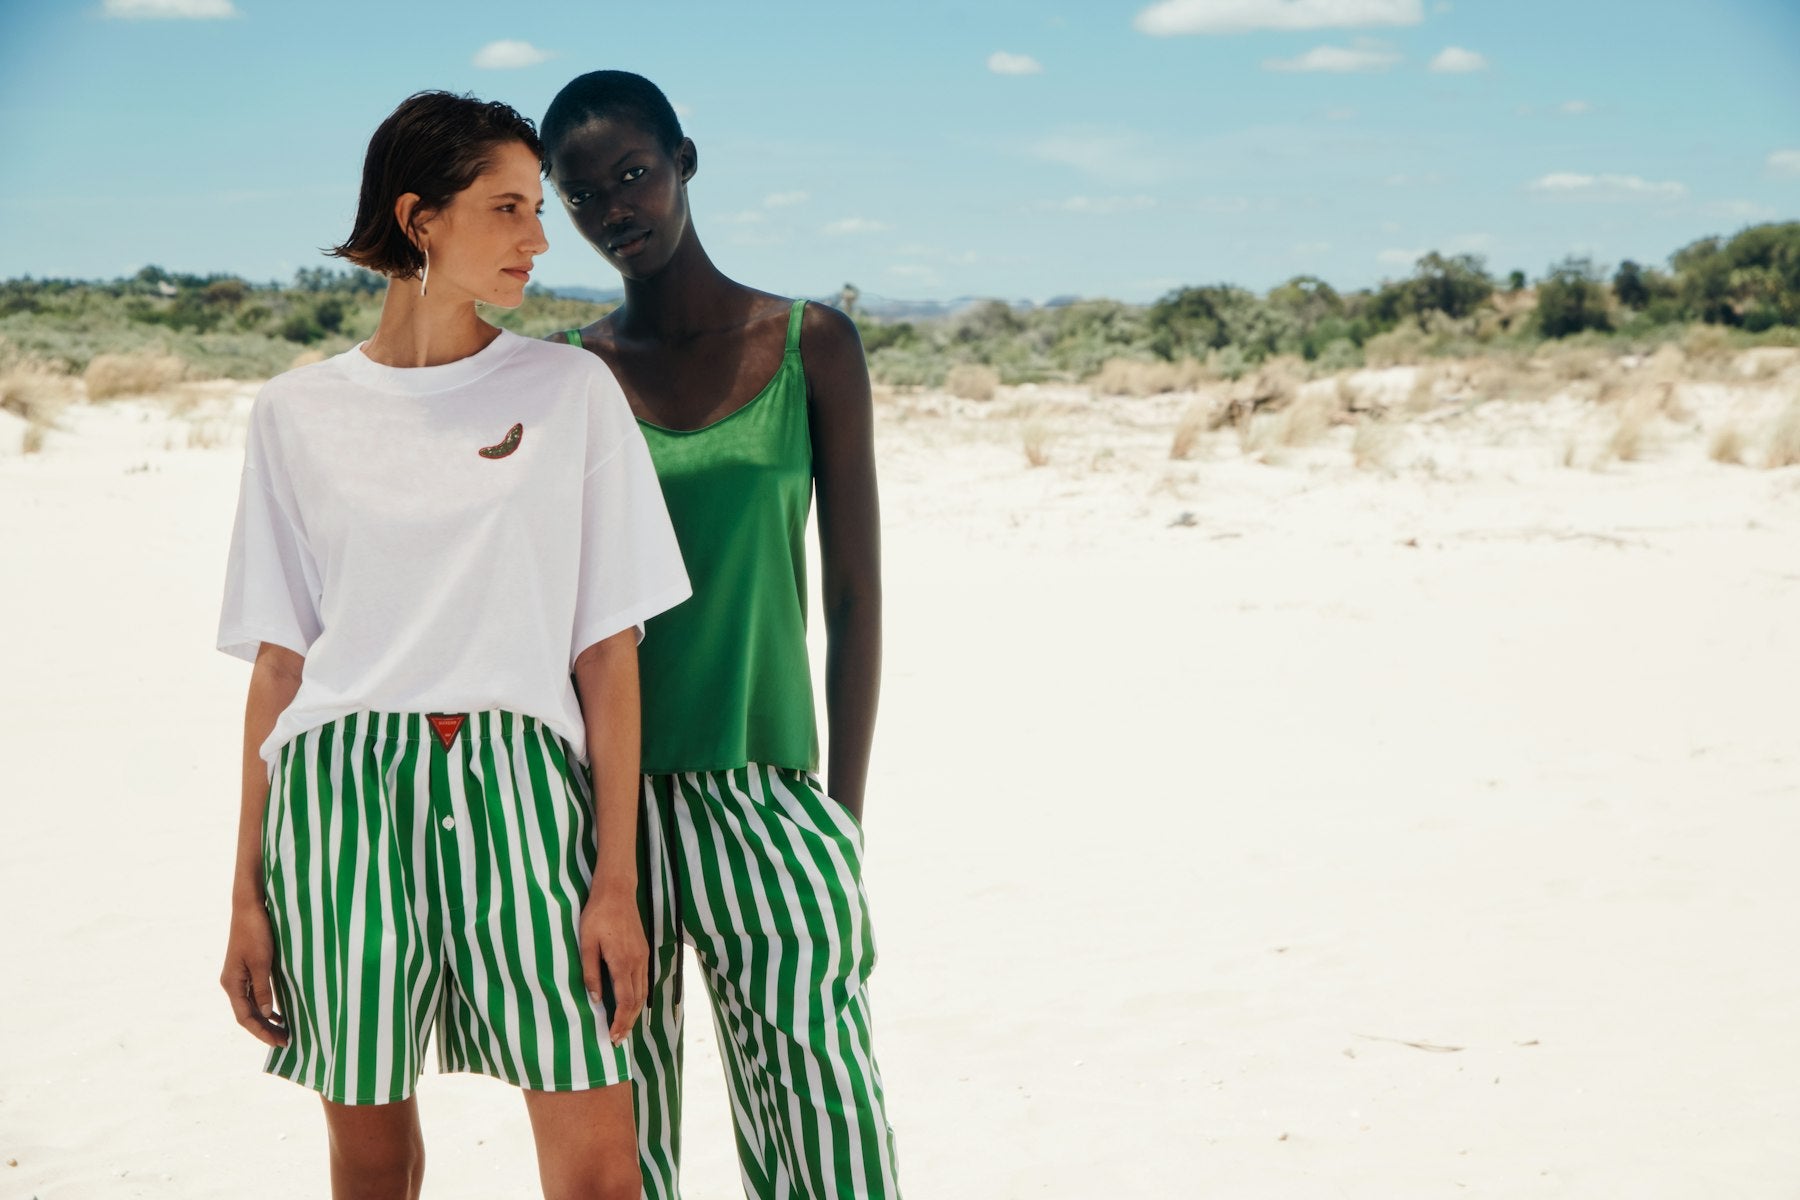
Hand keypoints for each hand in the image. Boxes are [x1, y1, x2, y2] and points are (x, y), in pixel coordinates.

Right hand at [220, 902, 287, 1047]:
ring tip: (283, 1031)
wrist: (249, 907)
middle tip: (286, 1041)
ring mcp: (238, 976)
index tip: (279, 1042)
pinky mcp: (247, 968)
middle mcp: (232, 983)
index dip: (261, 1031)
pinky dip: (266, 1005)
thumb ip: (262, 989)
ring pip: (251, 1006)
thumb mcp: (262, 962)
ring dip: (266, 1019)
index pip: (245, 1017)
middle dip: (265, 1029)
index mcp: (232, 984)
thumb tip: (266, 1014)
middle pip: (247, 1014)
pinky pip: (255, 994)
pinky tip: (279, 1012)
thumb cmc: (255, 932)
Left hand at [579, 887, 647, 1044]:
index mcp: (622, 962)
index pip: (625, 1002)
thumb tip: (595, 999)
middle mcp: (637, 962)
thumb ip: (590, 972)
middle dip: (629, 1023)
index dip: (620, 1022)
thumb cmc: (597, 915)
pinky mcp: (643, 951)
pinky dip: (638, 998)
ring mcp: (643, 956)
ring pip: (643, 992)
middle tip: (618, 1040)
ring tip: (624, 1027)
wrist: (617, 892)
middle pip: (637, 1001)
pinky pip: (644, 981)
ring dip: (634, 1013)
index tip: (613, 1037)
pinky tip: (631, 1004)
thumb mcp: (586, 943)